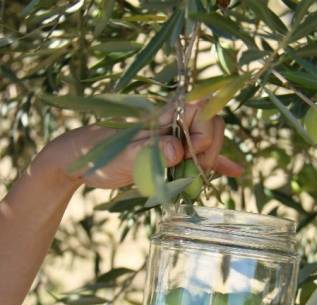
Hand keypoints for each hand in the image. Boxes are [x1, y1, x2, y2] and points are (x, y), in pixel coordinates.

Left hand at [35, 102, 243, 189]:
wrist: (81, 161)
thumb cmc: (98, 154)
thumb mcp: (123, 156)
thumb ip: (149, 151)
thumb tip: (177, 150)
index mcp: (163, 115)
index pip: (202, 110)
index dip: (203, 135)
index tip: (187, 156)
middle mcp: (173, 123)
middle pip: (212, 125)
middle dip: (209, 150)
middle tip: (191, 172)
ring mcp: (174, 138)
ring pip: (208, 141)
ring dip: (210, 161)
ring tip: (198, 182)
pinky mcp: (172, 155)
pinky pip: (201, 155)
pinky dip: (217, 163)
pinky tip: (235, 172)